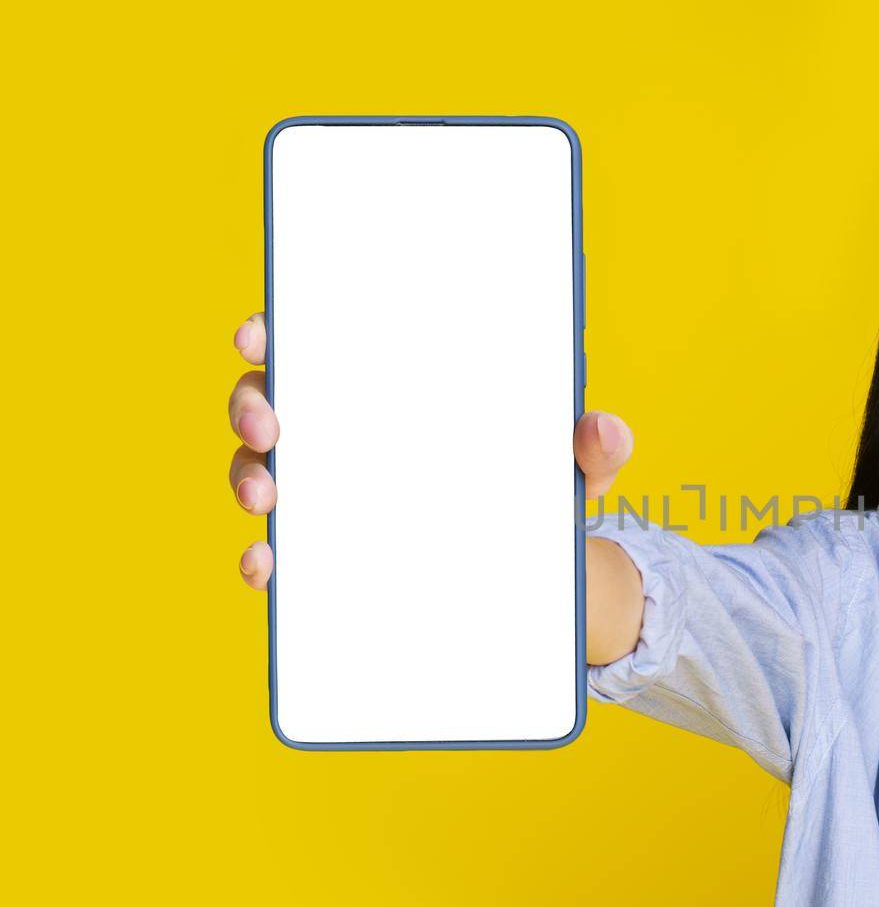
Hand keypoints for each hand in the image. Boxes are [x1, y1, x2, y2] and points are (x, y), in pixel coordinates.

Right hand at [227, 308, 635, 589]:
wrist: (543, 576)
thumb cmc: (542, 488)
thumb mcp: (575, 466)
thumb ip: (595, 446)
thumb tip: (603, 429)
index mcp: (390, 385)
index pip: (318, 341)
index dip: (274, 330)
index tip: (259, 332)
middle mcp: (344, 430)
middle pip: (269, 399)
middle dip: (252, 404)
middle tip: (268, 424)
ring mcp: (329, 492)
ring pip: (259, 470)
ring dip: (248, 478)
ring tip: (269, 499)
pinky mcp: (330, 552)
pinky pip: (280, 550)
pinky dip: (265, 557)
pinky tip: (269, 566)